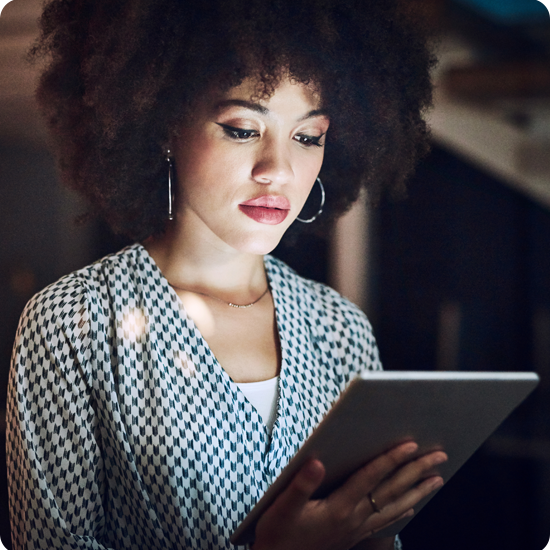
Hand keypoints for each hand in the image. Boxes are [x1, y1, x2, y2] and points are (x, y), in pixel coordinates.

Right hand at [251, 441, 446, 549]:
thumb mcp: (282, 508)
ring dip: (418, 492)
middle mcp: (354, 519)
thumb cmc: (278, 535)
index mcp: (339, 508)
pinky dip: (402, 513)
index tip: (411, 445)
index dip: (391, 459)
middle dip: (416, 472)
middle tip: (439, 456)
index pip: (371, 478)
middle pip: (392, 491)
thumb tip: (318, 462)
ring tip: (437, 479)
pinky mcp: (353, 537)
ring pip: (395, 508)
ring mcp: (356, 530)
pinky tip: (412, 508)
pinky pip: (386, 523)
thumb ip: (301, 485)